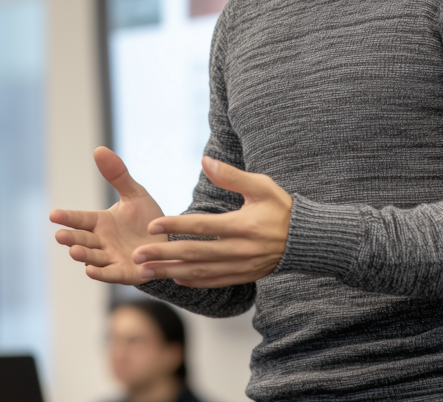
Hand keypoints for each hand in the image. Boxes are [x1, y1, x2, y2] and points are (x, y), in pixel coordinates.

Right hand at [50, 147, 166, 284]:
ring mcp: (112, 258)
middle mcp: (102, 242)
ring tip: (74, 251)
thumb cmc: (147, 218)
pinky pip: (111, 274)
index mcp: (101, 222)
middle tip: (60, 235)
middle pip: (83, 240)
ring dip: (84, 255)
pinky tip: (91, 270)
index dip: (68, 218)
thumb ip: (118, 175)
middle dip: (71, 238)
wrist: (168, 240)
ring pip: (94, 257)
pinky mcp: (125, 272)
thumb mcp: (135, 194)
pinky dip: (101, 273)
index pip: (81, 219)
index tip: (53, 214)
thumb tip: (99, 149)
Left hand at [132, 157, 292, 287]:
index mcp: (243, 225)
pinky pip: (213, 282)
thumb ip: (231, 176)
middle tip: (137, 254)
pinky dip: (192, 281)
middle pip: (194, 253)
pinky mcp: (243, 277)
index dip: (175, 226)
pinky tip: (174, 277)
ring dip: (170, 271)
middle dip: (164, 254)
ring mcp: (241, 266)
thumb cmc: (281, 207)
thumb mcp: (260, 186)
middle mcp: (240, 249)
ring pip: (200, 272)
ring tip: (146, 271)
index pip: (202, 227)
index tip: (152, 226)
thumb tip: (204, 161)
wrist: (305, 239)